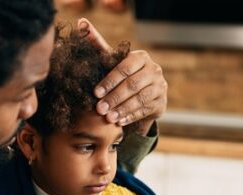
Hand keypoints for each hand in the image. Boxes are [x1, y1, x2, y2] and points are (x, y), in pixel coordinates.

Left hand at [79, 18, 167, 134]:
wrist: (141, 94)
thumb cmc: (121, 75)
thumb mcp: (110, 61)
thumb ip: (97, 44)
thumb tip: (81, 23)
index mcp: (141, 57)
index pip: (124, 68)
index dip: (109, 81)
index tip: (95, 93)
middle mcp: (154, 70)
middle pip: (132, 85)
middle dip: (114, 98)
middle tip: (100, 109)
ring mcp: (160, 86)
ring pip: (140, 99)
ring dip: (122, 109)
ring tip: (108, 117)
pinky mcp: (161, 102)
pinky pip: (145, 110)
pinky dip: (131, 116)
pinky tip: (119, 121)